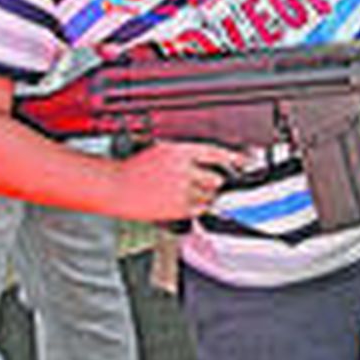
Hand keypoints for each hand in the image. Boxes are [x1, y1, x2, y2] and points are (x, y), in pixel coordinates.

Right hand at [110, 141, 248, 220]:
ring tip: (183, 194)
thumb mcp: (160, 151)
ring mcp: (182, 188)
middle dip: (211, 182)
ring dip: (203, 196)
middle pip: (216, 178)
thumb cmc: (133, 170)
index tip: (243, 162)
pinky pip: (199, 209)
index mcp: (179, 150)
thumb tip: (204, 162)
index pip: (215, 153)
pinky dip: (195, 208)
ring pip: (209, 196)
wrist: (115, 187)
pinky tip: (180, 202)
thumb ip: (184, 156)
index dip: (233, 158)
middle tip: (196, 183)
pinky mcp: (179, 206)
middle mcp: (184, 168)